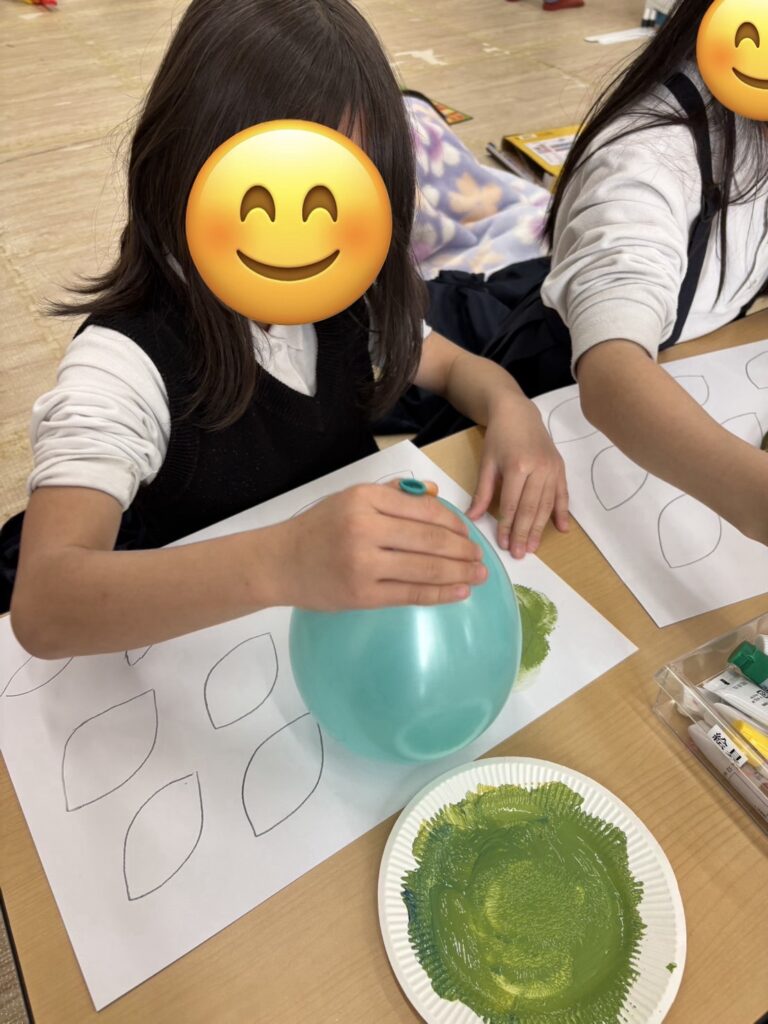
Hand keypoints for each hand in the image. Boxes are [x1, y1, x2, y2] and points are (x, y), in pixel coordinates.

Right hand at [277, 483, 486, 609]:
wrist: (279, 563)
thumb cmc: (318, 529)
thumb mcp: (350, 498)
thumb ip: (393, 494)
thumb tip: (435, 494)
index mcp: (365, 499)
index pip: (424, 510)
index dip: (454, 523)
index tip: (468, 534)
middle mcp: (365, 529)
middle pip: (430, 540)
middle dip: (463, 550)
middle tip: (481, 558)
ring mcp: (364, 564)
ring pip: (425, 568)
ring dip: (459, 573)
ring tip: (478, 575)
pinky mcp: (362, 595)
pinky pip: (411, 594)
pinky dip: (440, 594)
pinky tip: (459, 592)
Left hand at [467, 392, 568, 556]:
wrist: (518, 412)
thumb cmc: (499, 437)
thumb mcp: (487, 463)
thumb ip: (482, 492)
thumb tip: (473, 517)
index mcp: (518, 466)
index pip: (513, 504)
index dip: (508, 526)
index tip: (504, 544)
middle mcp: (539, 468)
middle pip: (531, 508)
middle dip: (525, 533)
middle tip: (520, 553)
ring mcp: (552, 468)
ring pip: (547, 504)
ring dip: (541, 528)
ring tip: (534, 547)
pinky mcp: (560, 468)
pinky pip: (563, 494)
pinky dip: (562, 512)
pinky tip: (562, 528)